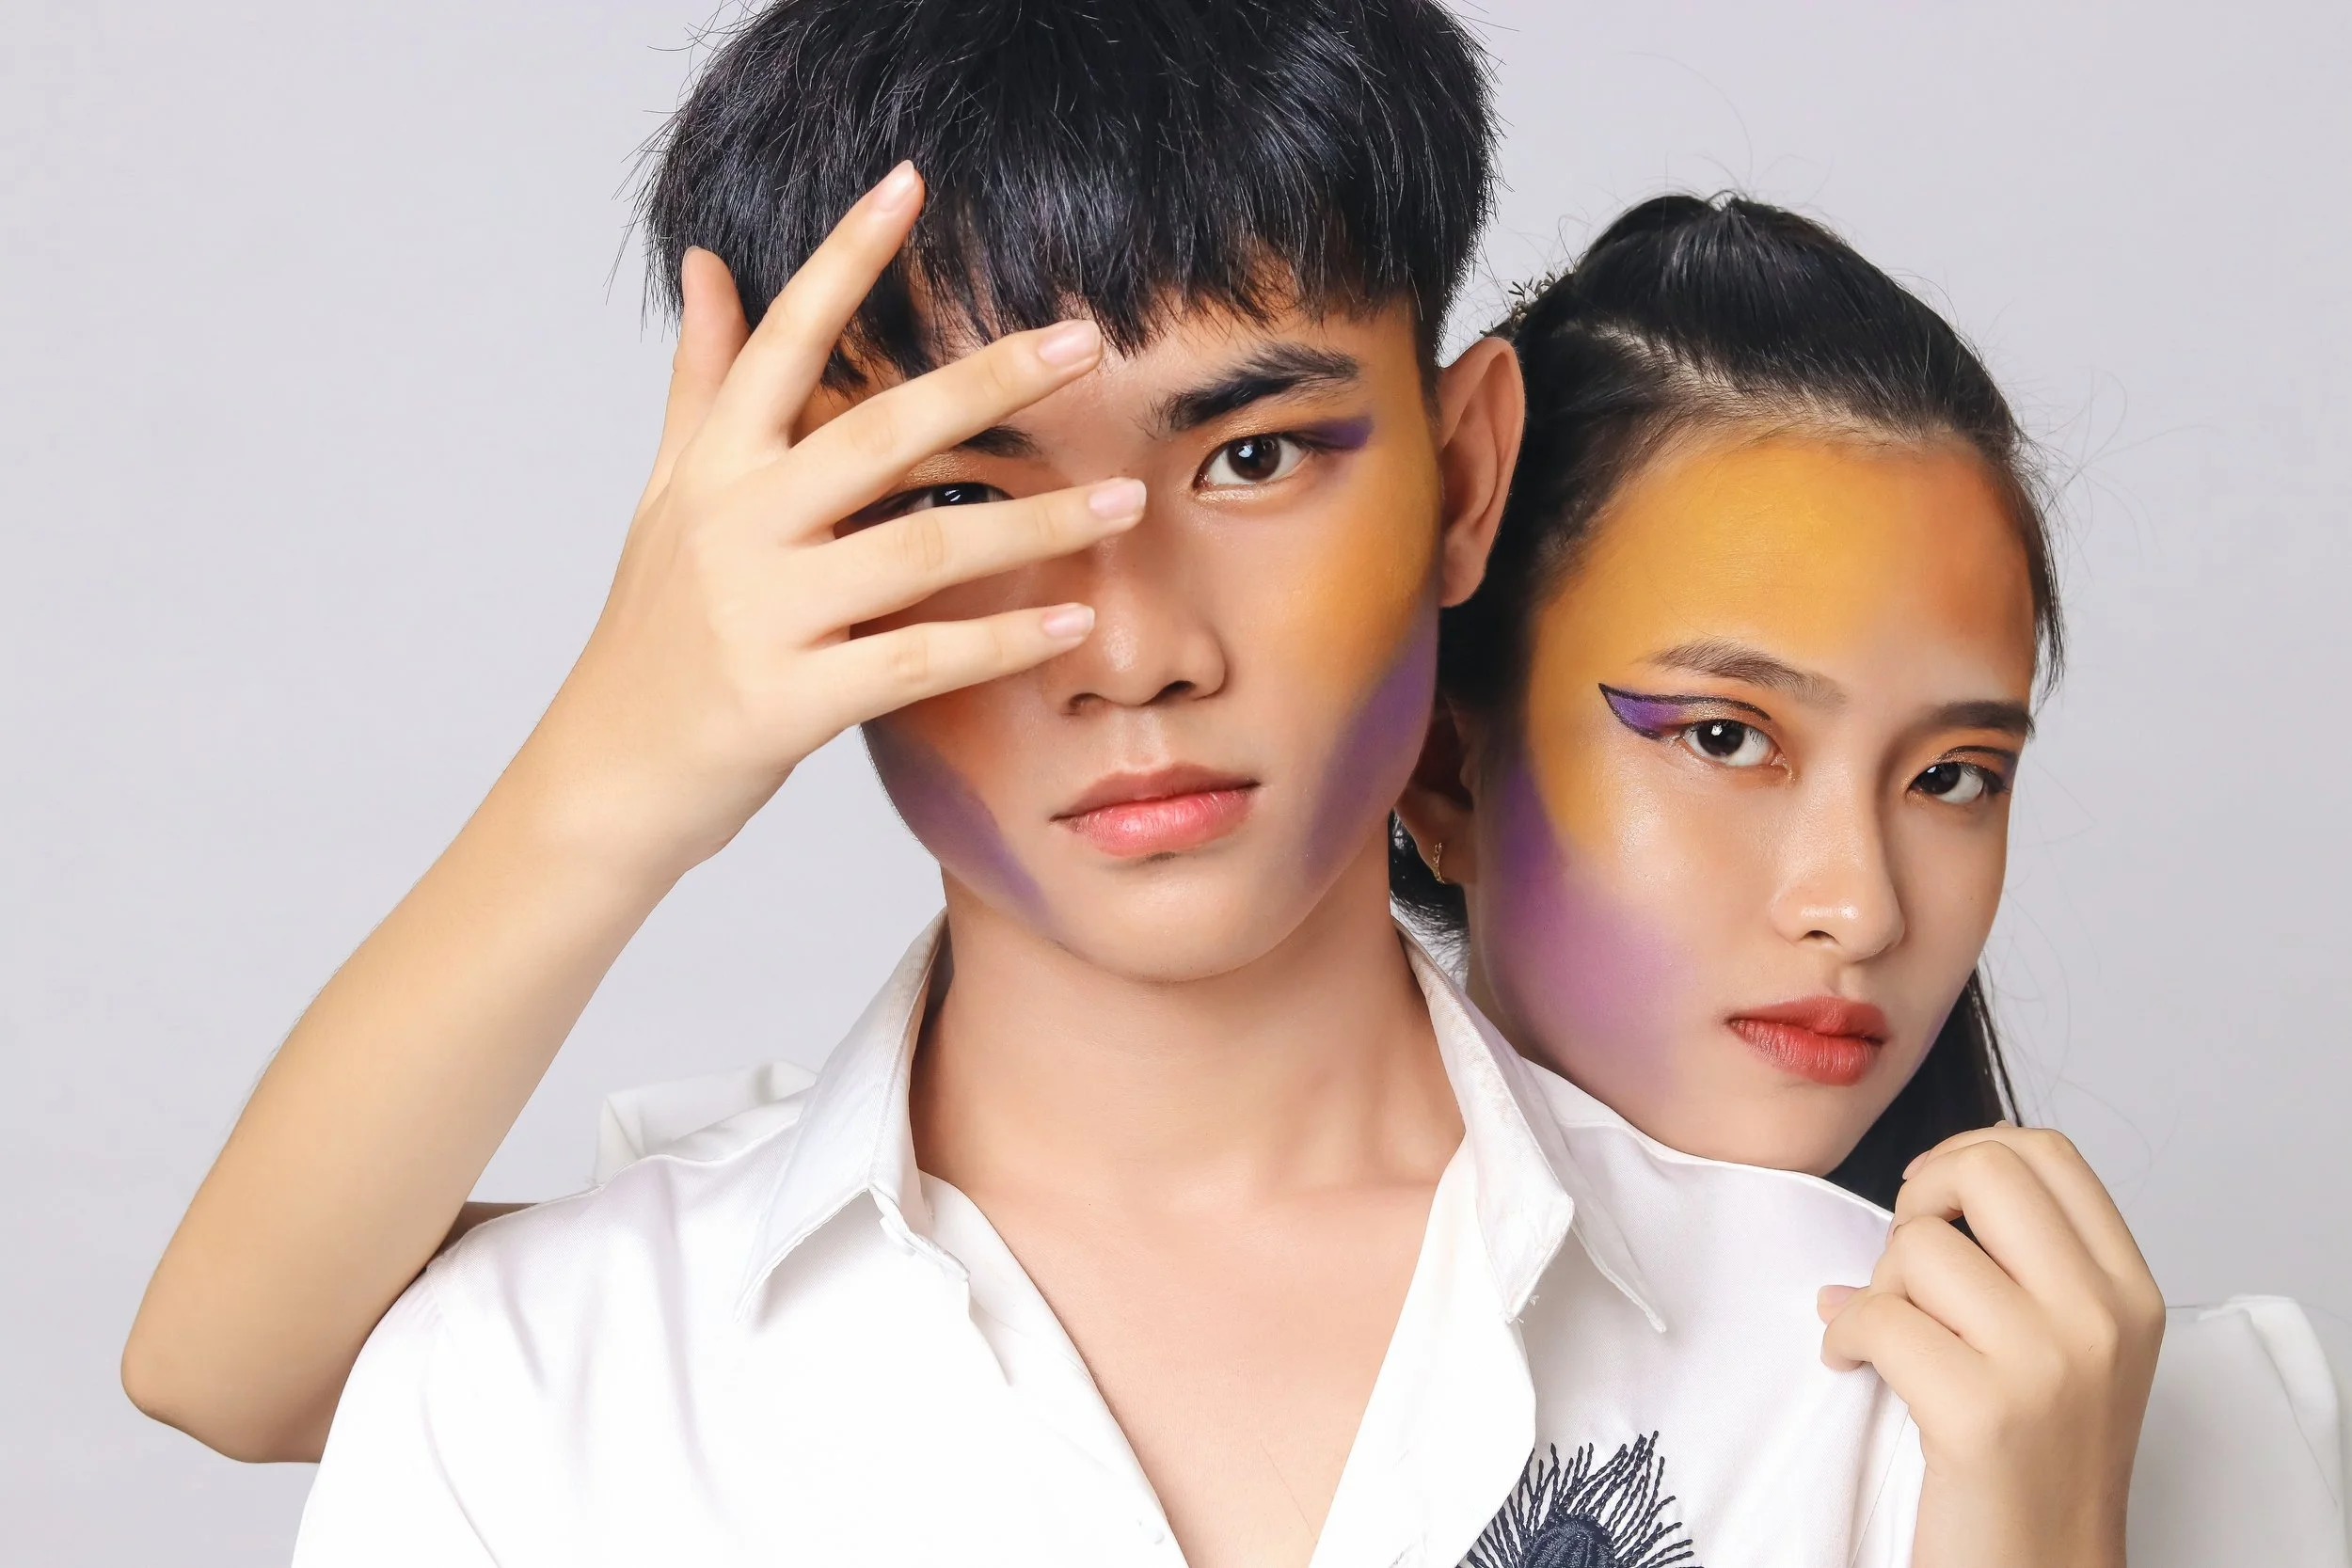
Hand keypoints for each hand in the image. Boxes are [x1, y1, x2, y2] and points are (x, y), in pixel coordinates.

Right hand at [511, 161, 1142, 883]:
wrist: (608, 778)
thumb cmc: (654, 634)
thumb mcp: (669, 501)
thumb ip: (704, 383)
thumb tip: (712, 263)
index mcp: (715, 470)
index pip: (784, 342)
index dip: (844, 259)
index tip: (911, 182)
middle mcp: (735, 528)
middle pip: (879, 432)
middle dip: (988, 380)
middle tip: (1085, 339)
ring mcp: (760, 615)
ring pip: (920, 549)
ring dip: (1036, 523)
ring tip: (1126, 499)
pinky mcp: (789, 701)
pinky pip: (916, 661)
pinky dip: (1000, 642)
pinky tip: (1073, 625)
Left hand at [1818, 1124, 2164, 1567]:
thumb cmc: (2038, 1463)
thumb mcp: (2066, 1348)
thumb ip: (2019, 1261)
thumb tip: (1925, 1181)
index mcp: (2129, 1291)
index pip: (2046, 1152)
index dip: (1969, 1151)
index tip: (1934, 1197)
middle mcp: (2102, 1317)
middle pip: (1986, 1170)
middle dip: (1920, 1199)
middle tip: (1906, 1261)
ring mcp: (2050, 1363)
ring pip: (1919, 1246)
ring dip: (1881, 1287)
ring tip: (1894, 1339)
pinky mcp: (1983, 1411)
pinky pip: (1875, 1317)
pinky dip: (1845, 1339)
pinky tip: (1856, 1367)